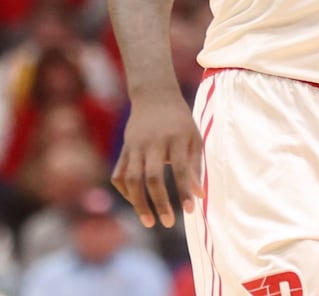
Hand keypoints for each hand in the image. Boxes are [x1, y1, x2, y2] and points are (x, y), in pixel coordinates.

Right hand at [111, 93, 204, 228]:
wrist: (155, 96)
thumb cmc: (180, 121)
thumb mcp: (194, 138)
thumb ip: (195, 166)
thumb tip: (199, 197)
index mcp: (175, 138)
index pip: (180, 169)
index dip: (184, 191)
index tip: (191, 211)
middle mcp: (153, 143)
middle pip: (152, 177)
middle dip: (160, 202)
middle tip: (168, 223)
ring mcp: (135, 146)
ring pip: (131, 179)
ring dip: (139, 203)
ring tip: (149, 222)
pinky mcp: (124, 149)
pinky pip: (119, 174)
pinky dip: (125, 192)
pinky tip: (136, 202)